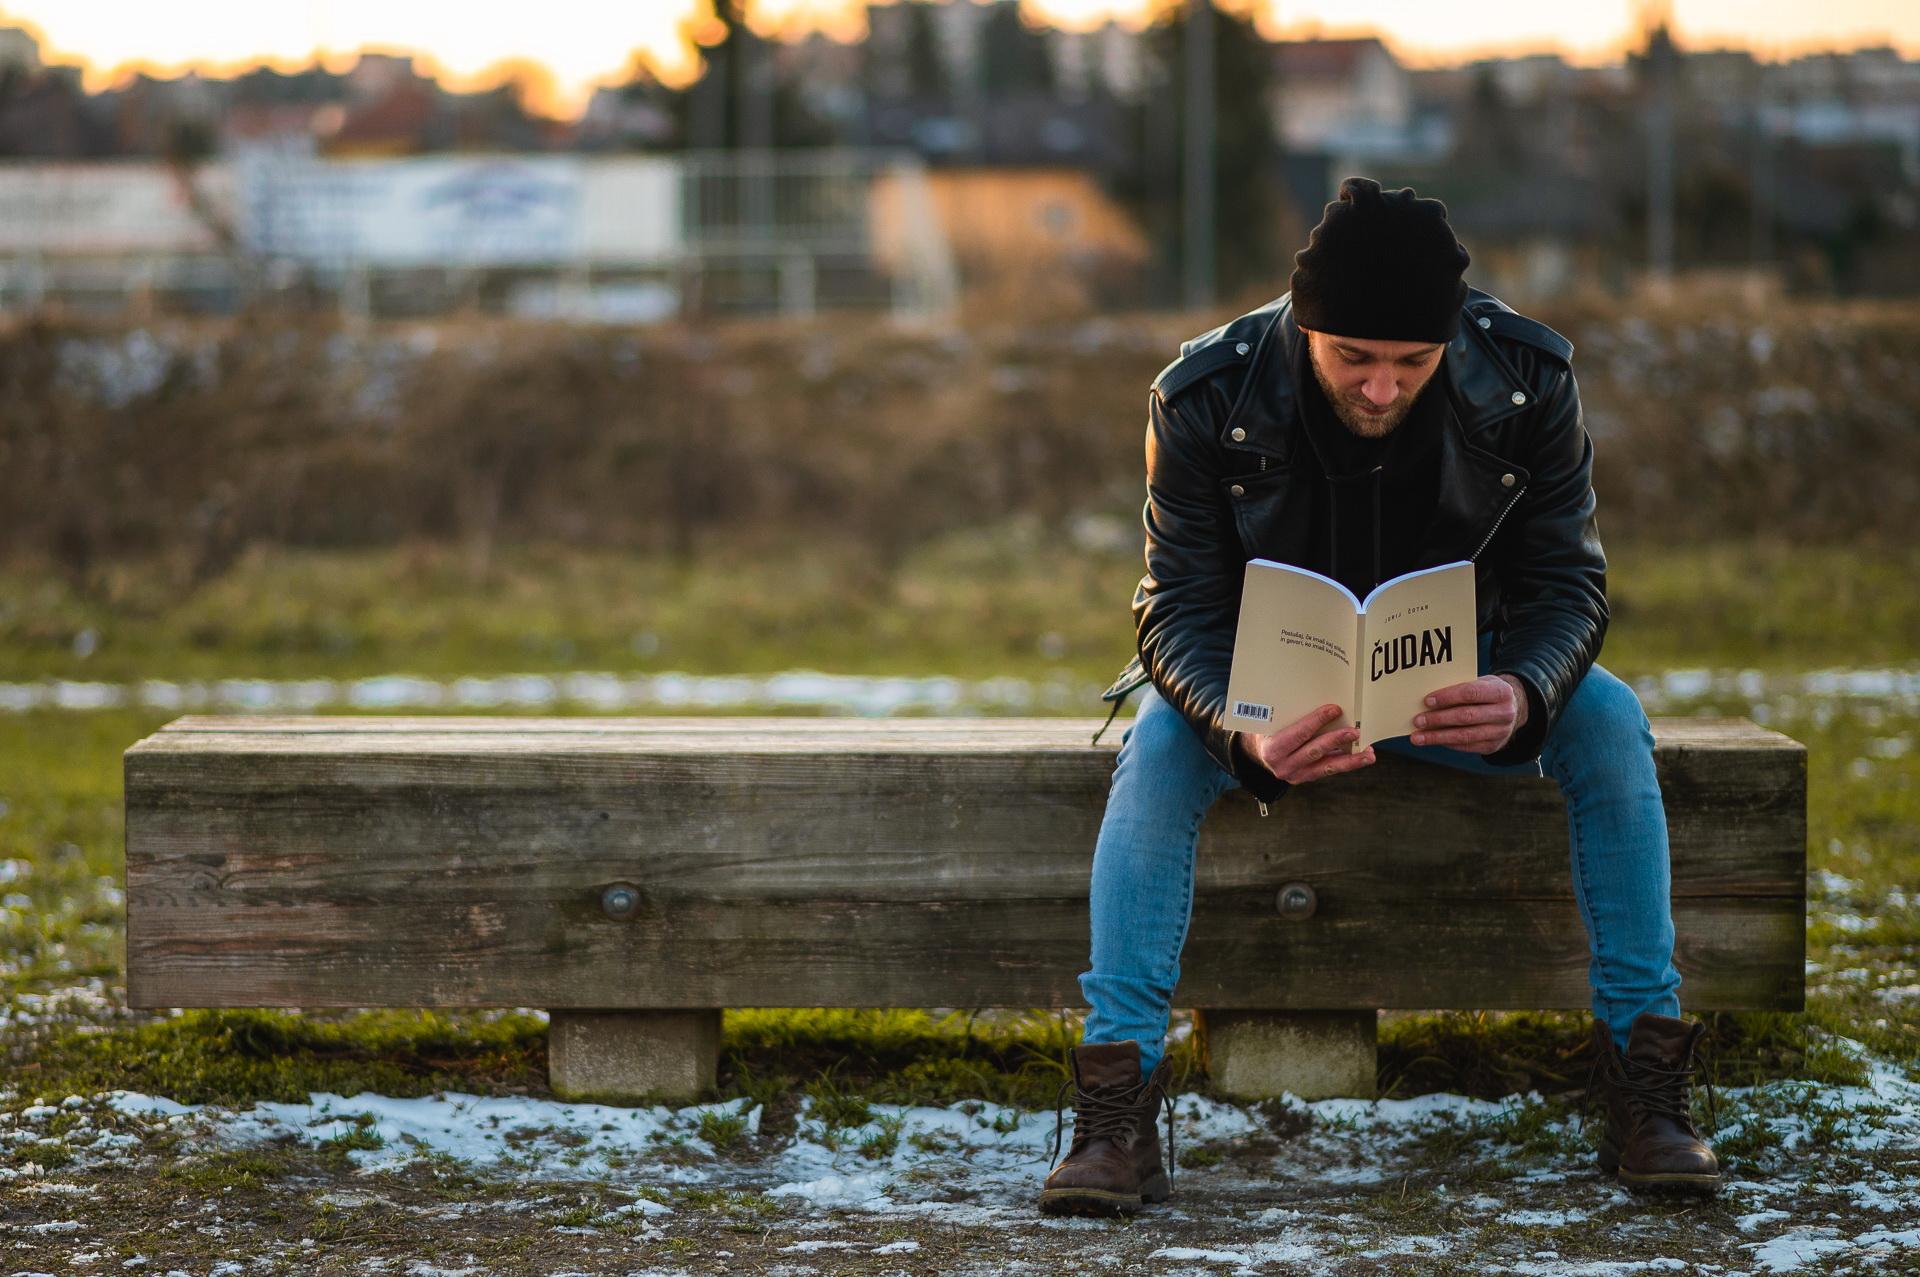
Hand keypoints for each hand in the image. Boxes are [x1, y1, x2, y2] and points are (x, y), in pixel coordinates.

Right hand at [1239, 703, 1375, 784]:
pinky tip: (1360, 757)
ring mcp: (1295, 774)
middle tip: (1355, 731)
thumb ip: (1287, 714)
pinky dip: (1345, 763)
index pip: (1298, 734)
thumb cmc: (1265, 731)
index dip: (1316, 721)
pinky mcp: (1306, 778)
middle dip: (1337, 740)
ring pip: (1326, 767)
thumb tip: (1314, 695)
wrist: (1257, 752)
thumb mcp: (1269, 721)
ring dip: (1349, 760)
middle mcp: (1283, 765)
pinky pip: (1328, 770)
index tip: (1334, 709)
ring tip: (1368, 754)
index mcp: (1272, 748)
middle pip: (1314, 751)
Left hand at [1410, 674, 1528, 753]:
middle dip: (1439, 719)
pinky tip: (1432, 740)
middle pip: (1466, 716)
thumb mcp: (1480, 683)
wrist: (1513, 708)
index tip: (1427, 701)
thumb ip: (1460, 688)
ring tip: (1418, 737)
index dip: (1448, 697)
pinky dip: (1447, 743)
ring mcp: (1501, 732)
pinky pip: (1467, 746)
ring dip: (1437, 737)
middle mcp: (1504, 713)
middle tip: (1418, 720)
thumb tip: (1427, 700)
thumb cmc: (1487, 693)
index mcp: (1501, 692)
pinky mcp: (1494, 746)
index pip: (1471, 693)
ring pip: (1465, 735)